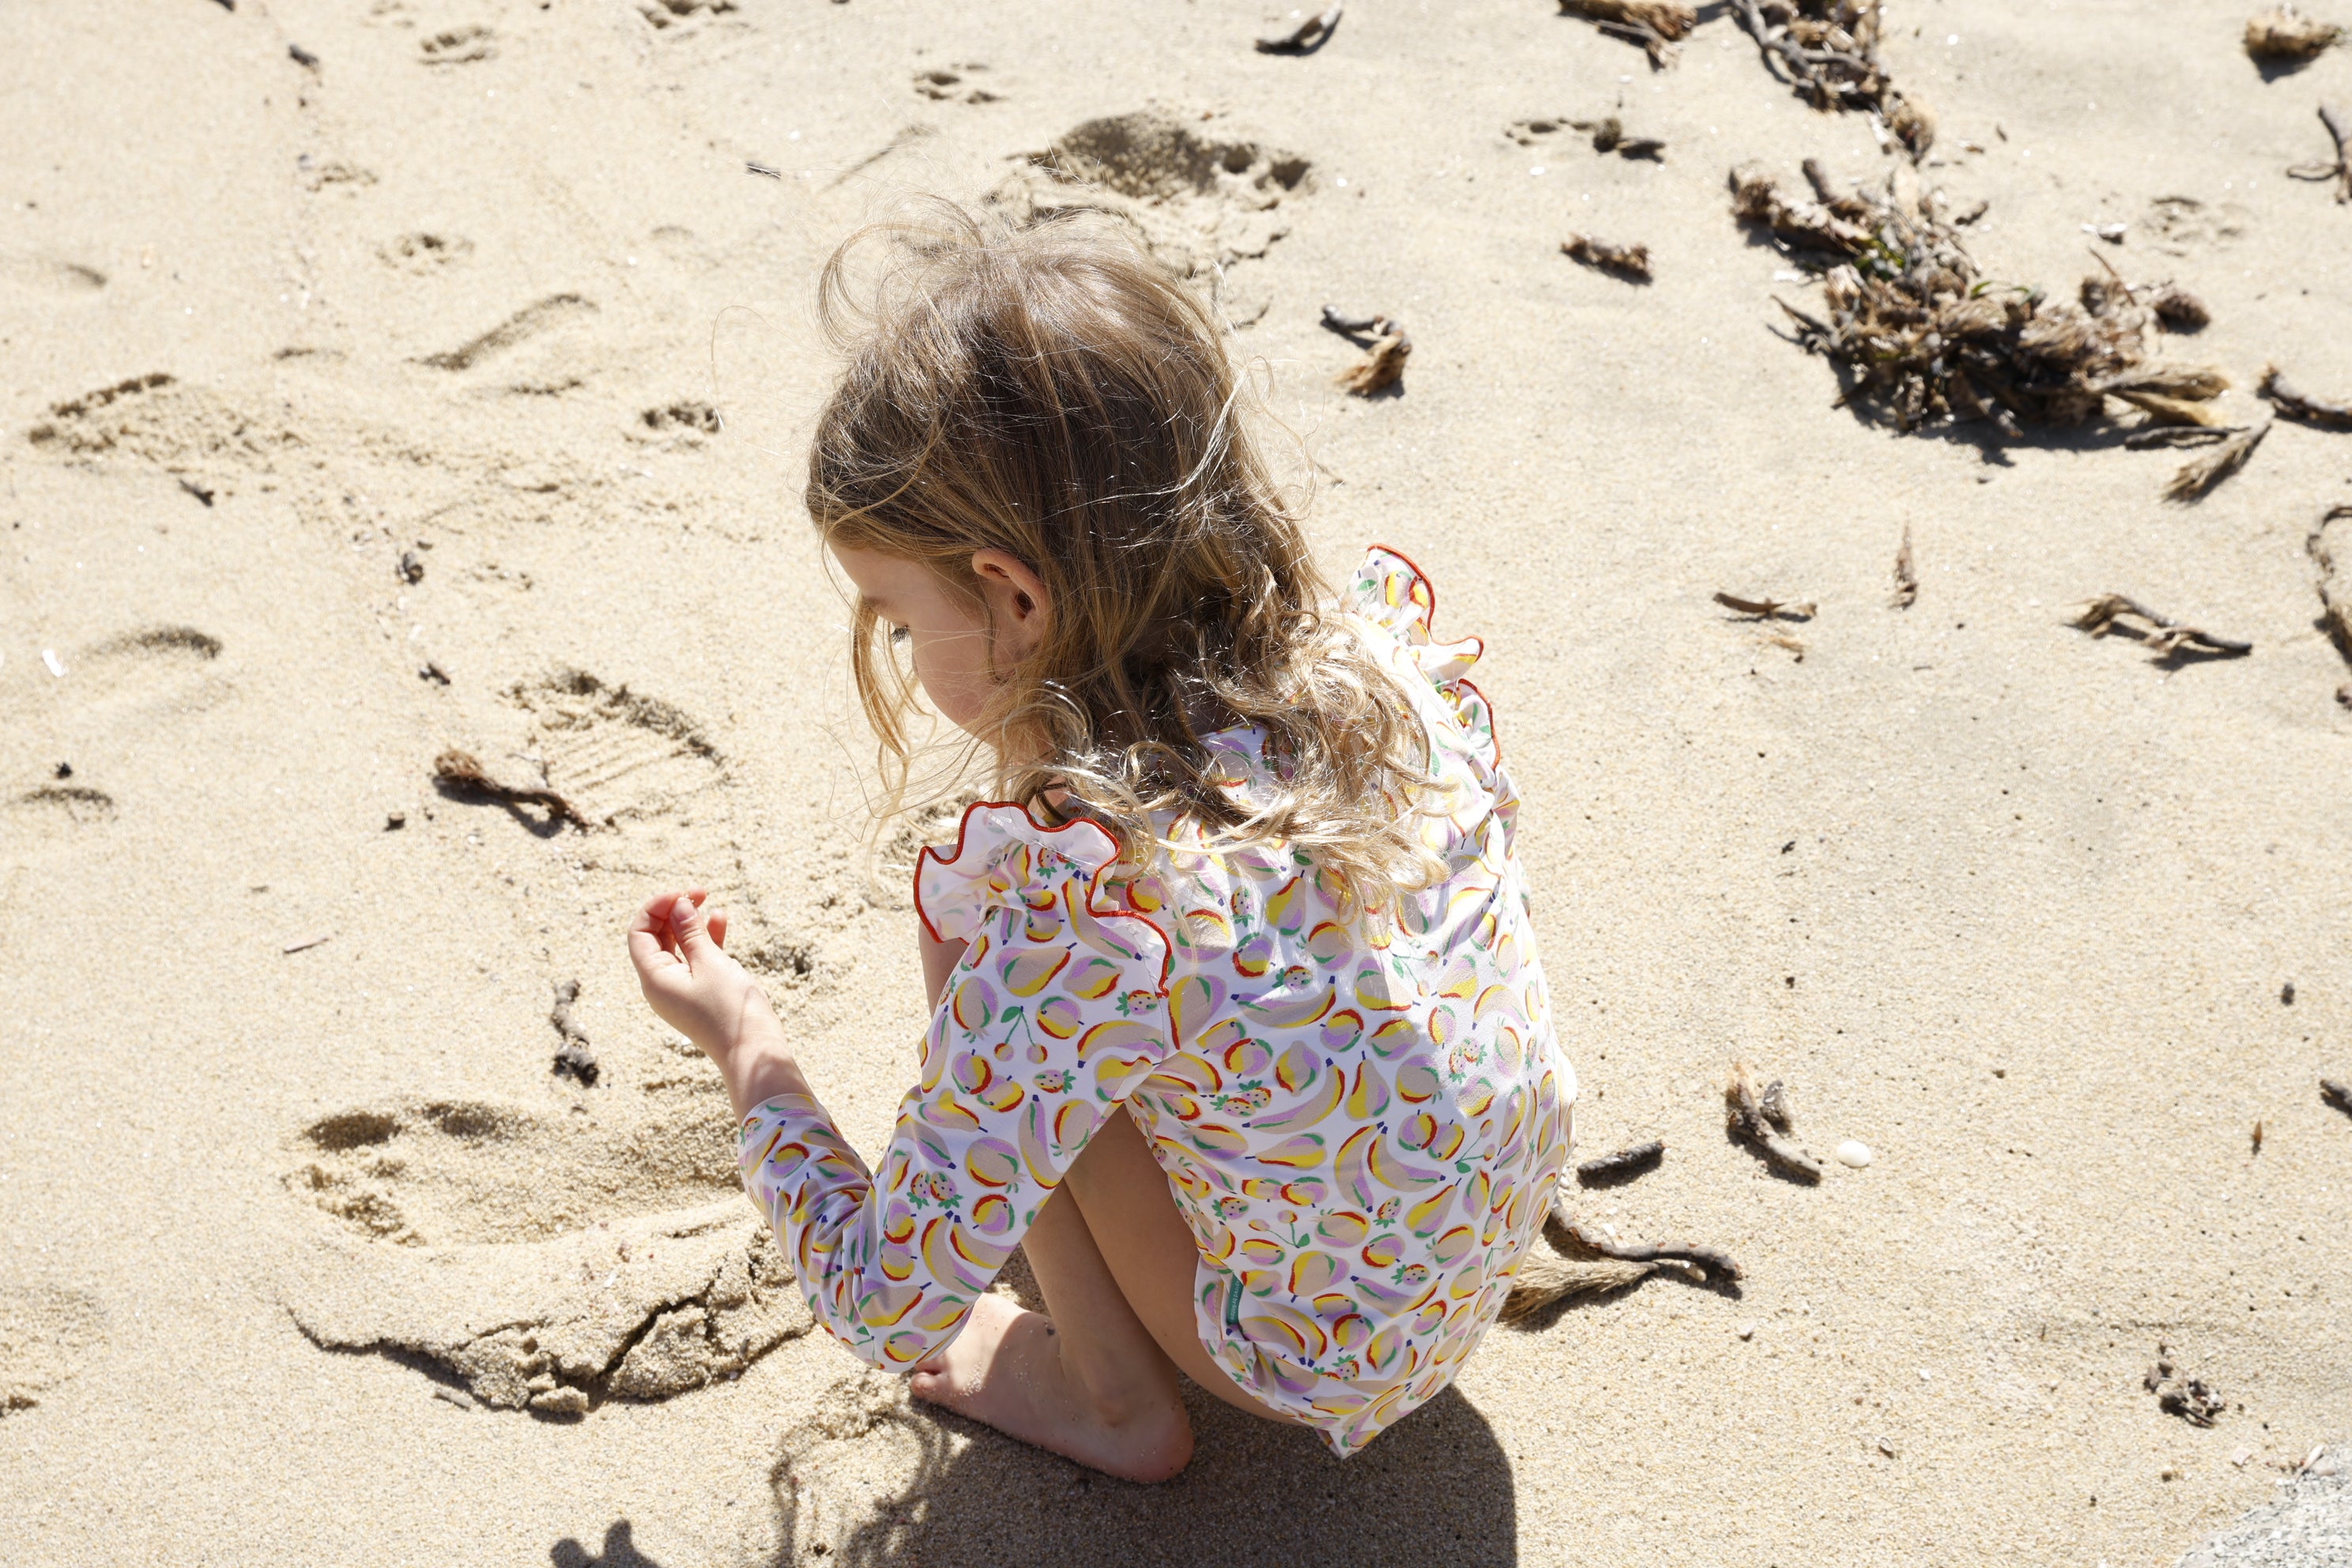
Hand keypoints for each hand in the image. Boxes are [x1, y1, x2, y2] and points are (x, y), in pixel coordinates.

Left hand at [626, 888, 772, 1059]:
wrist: (754, 1050)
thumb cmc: (730, 1009)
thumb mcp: (710, 963)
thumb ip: (691, 932)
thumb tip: (678, 905)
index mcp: (654, 979)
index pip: (640, 933)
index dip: (656, 907)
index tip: (682, 893)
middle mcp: (662, 984)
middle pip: (656, 937)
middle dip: (674, 911)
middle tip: (699, 892)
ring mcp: (682, 989)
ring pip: (678, 946)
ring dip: (691, 922)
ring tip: (710, 902)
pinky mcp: (702, 992)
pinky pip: (697, 959)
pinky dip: (706, 939)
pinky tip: (721, 920)